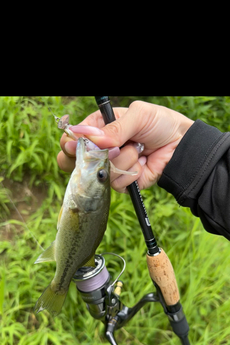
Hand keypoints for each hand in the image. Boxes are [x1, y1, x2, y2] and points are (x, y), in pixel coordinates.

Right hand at [57, 101, 193, 191]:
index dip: (71, 142)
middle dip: (87, 158)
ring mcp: (112, 167)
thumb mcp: (138, 116)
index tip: (72, 144)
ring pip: (101, 172)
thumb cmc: (161, 124)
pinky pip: (116, 183)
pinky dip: (131, 173)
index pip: (76, 136)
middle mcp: (103, 149)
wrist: (181, 146)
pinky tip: (142, 163)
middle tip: (102, 152)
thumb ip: (115, 127)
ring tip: (138, 150)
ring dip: (123, 160)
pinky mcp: (123, 182)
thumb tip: (92, 138)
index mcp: (102, 128)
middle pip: (77, 161)